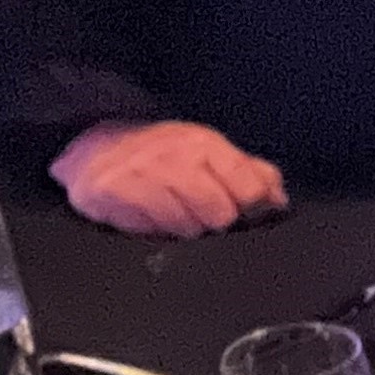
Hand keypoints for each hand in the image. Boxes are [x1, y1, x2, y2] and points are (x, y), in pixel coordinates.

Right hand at [52, 120, 286, 236]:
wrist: (95, 148)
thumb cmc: (162, 155)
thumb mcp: (209, 153)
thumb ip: (251, 173)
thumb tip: (279, 201)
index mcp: (204, 144)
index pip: (248, 186)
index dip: (254, 208)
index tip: (248, 213)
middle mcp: (174, 155)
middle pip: (220, 213)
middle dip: (216, 221)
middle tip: (203, 214)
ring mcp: (141, 174)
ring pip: (186, 227)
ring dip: (183, 228)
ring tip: (173, 212)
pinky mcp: (113, 193)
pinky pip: (149, 231)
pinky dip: (152, 230)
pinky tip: (147, 214)